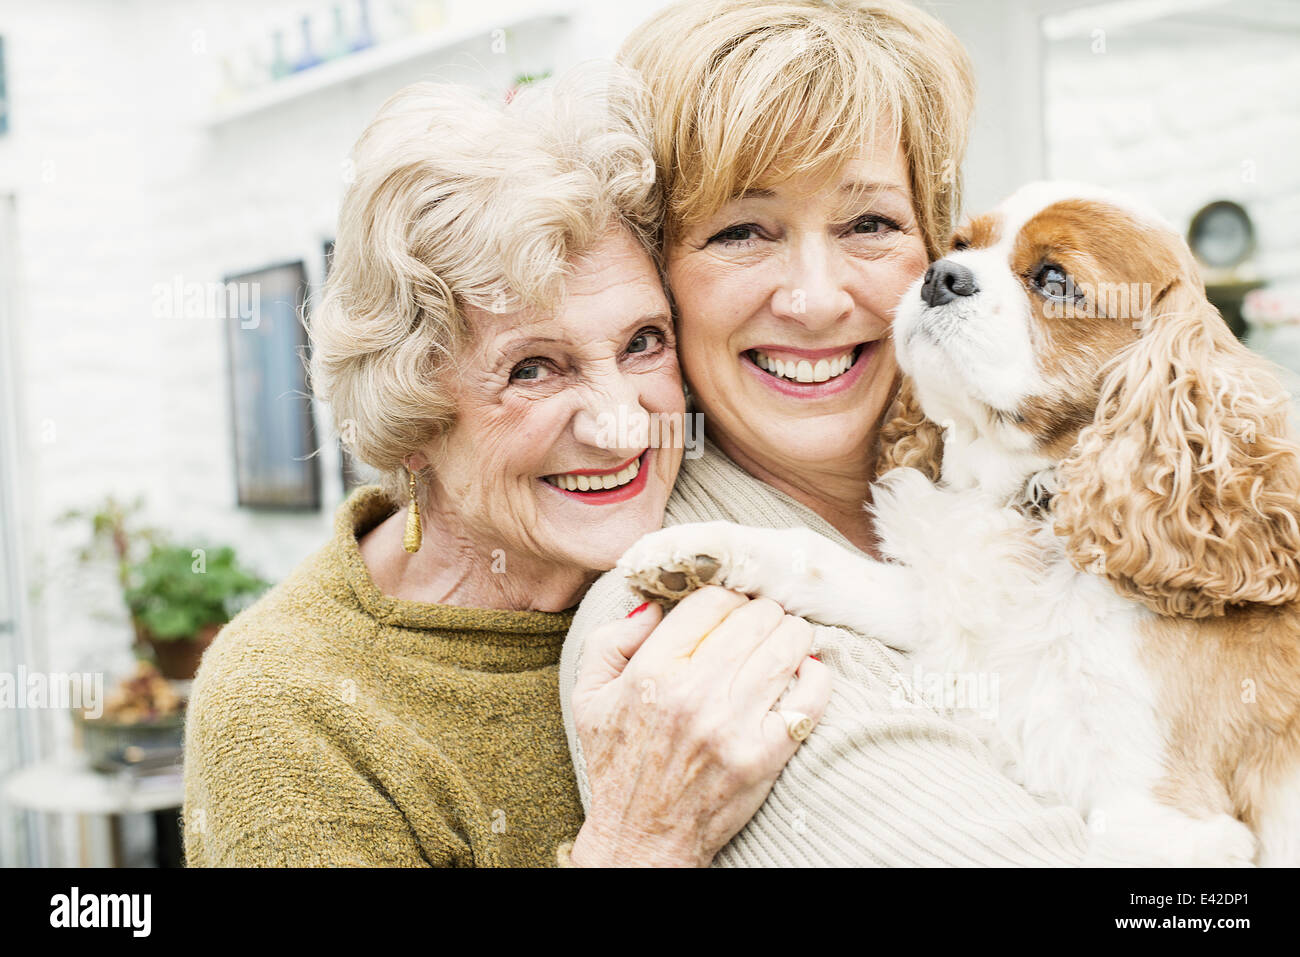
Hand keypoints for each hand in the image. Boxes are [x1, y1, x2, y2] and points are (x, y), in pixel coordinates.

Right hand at [568, 586, 830, 866]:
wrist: (642, 837)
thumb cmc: (617, 763)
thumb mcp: (588, 696)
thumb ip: (611, 641)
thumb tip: (653, 606)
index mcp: (652, 672)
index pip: (712, 601)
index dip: (726, 598)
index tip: (728, 612)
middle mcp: (694, 693)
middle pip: (756, 617)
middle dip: (762, 613)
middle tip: (760, 625)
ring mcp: (733, 724)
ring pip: (787, 645)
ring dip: (792, 635)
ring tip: (784, 642)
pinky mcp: (765, 754)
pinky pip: (811, 695)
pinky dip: (815, 676)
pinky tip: (802, 675)